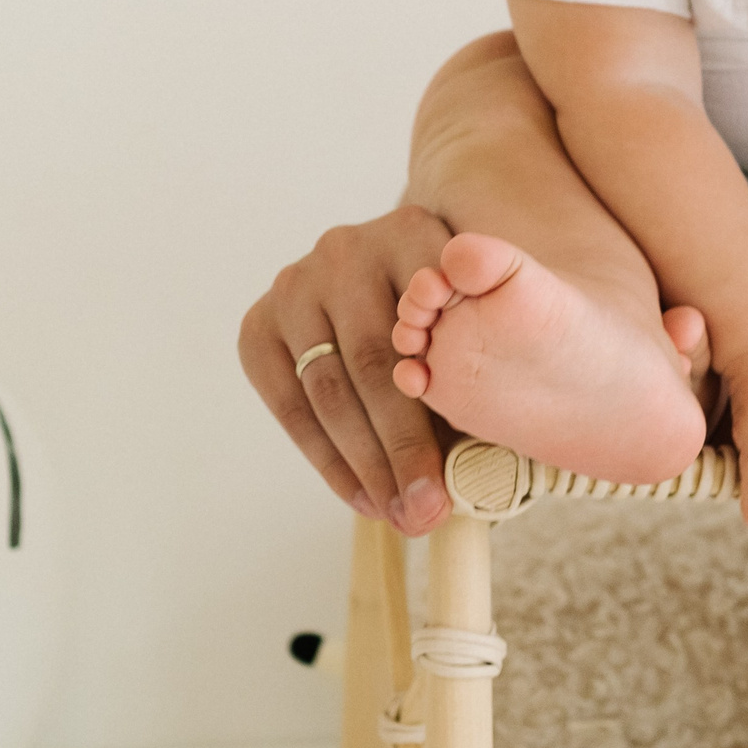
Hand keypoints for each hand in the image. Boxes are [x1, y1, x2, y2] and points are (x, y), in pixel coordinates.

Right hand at [238, 205, 457, 534]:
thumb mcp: (479, 311)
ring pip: (330, 391)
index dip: (438, 399)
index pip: (426, 321)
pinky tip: (363, 498)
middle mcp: (345, 249)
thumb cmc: (453, 312)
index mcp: (412, 230)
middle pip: (372, 364)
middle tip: (429, 513)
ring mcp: (295, 284)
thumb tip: (488, 458)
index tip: (457, 464)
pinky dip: (329, 460)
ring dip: (365, 464)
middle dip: (401, 449)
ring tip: (400, 516)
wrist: (392, 275)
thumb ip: (486, 354)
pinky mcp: (258, 323)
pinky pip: (291, 405)